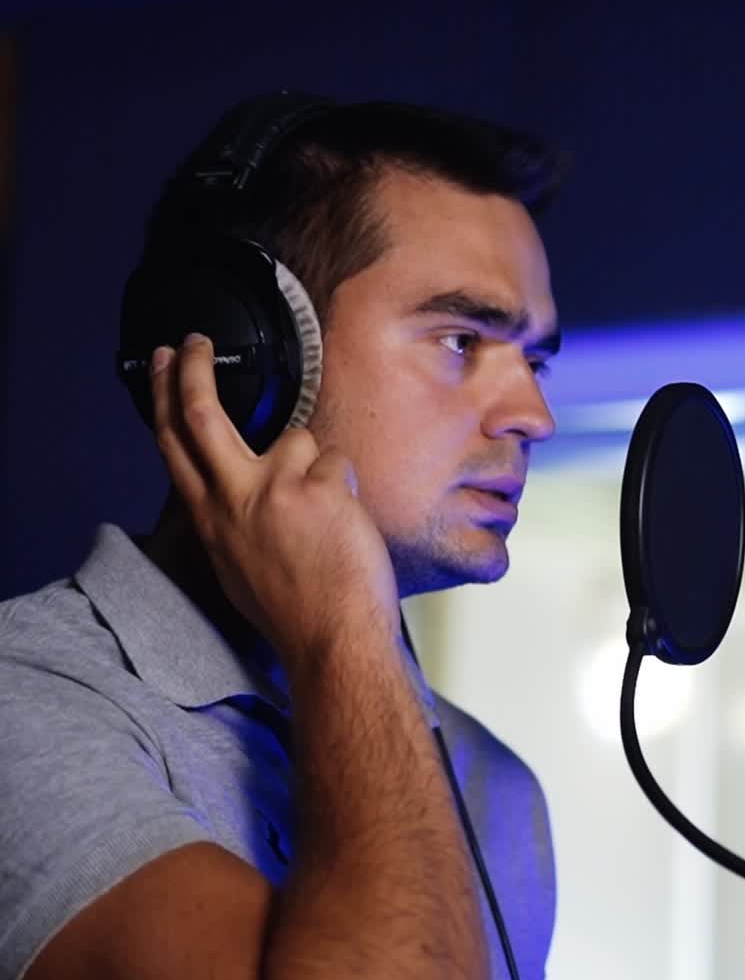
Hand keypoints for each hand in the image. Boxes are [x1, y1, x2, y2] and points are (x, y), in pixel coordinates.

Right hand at [150, 334, 399, 668]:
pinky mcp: (319, 488)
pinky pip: (340, 463)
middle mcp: (236, 498)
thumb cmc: (293, 608)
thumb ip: (232, 516)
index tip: (159, 366)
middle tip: (191, 342)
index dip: (162, 398)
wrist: (332, 637)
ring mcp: (277, 489)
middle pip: (202, 415)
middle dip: (191, 369)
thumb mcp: (236, 563)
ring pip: (297, 438)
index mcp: (213, 519)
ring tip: (328, 516)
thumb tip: (235, 486)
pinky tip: (348, 524)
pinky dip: (349, 488)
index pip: (174, 445)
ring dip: (319, 468)